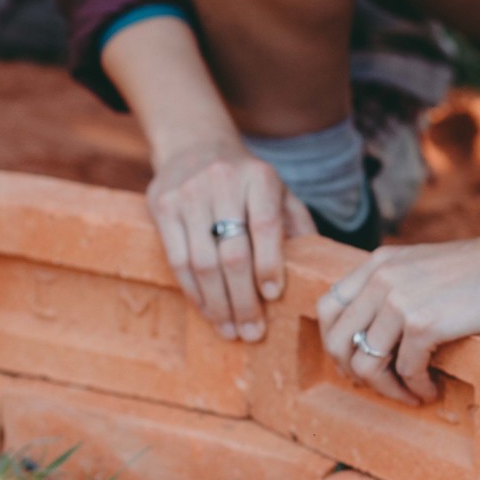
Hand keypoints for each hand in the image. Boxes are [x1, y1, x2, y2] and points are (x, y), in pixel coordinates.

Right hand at [148, 139, 315, 341]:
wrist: (196, 147)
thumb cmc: (249, 185)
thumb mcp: (280, 194)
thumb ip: (298, 229)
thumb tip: (316, 273)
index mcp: (259, 178)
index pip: (266, 226)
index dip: (269, 264)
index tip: (273, 296)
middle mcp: (222, 181)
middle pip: (233, 253)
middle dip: (244, 300)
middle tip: (253, 332)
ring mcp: (188, 194)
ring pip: (202, 262)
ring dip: (218, 304)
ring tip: (232, 331)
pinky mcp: (163, 207)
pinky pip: (178, 260)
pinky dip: (195, 292)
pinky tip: (209, 312)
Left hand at [315, 234, 479, 405]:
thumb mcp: (424, 265)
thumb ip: (395, 286)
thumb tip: (378, 332)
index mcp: (378, 264)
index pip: (328, 307)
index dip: (336, 343)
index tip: (359, 363)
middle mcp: (381, 279)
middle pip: (338, 341)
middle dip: (356, 374)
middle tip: (383, 387)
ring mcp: (400, 300)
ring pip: (367, 364)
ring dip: (388, 389)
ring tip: (412, 394)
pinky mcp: (426, 323)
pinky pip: (406, 371)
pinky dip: (417, 387)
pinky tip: (432, 389)